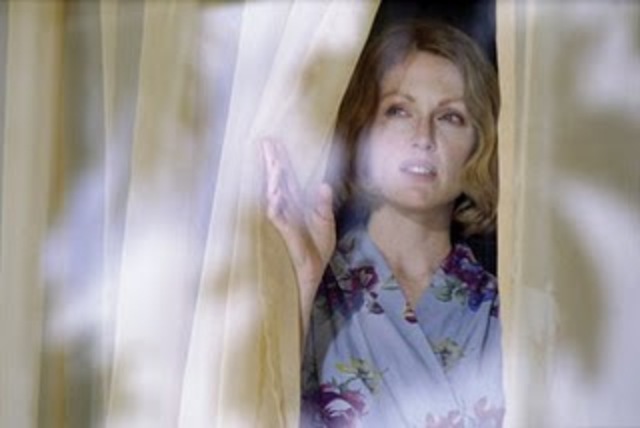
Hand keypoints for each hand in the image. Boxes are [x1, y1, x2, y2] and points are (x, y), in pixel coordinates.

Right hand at [262, 138, 335, 315]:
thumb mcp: (325, 223)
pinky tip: (274, 188)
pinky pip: (276, 213)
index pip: (288, 178)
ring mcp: (282, 219)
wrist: (312, 275)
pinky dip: (275, 200)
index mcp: (296, 204)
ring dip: (273, 176)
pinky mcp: (283, 231)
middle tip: (267, 141)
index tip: (275, 143)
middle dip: (273, 161)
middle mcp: (286, 208)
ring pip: (274, 192)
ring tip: (272, 158)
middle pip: (278, 180)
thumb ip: (323, 204)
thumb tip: (322, 184)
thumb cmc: (316, 250)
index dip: (282, 161)